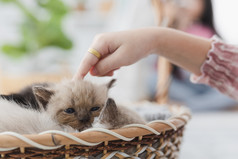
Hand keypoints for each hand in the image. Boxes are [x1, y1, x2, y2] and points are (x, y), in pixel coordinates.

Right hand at [73, 27, 210, 79]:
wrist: (149, 40)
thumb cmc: (136, 47)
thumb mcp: (121, 59)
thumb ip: (105, 67)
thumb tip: (92, 73)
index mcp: (100, 42)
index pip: (87, 60)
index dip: (80, 72)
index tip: (74, 83)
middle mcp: (99, 42)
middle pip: (91, 63)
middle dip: (100, 71)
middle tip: (113, 72)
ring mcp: (103, 45)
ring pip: (97, 64)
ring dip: (106, 70)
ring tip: (118, 67)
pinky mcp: (107, 49)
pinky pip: (103, 62)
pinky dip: (109, 67)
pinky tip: (118, 66)